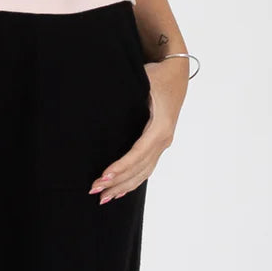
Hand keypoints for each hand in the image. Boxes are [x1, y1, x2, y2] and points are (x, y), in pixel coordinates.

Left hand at [88, 56, 188, 203]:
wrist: (177, 73)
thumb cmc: (158, 75)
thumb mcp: (144, 80)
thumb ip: (128, 90)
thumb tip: (103, 99)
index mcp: (160, 128)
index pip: (137, 154)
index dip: (121, 166)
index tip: (104, 176)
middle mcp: (163, 140)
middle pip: (139, 168)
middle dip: (117, 181)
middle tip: (94, 189)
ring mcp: (163, 144)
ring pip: (143, 173)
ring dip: (123, 186)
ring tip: (103, 197)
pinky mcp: (159, 143)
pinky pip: (147, 168)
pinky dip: (133, 180)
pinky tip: (120, 189)